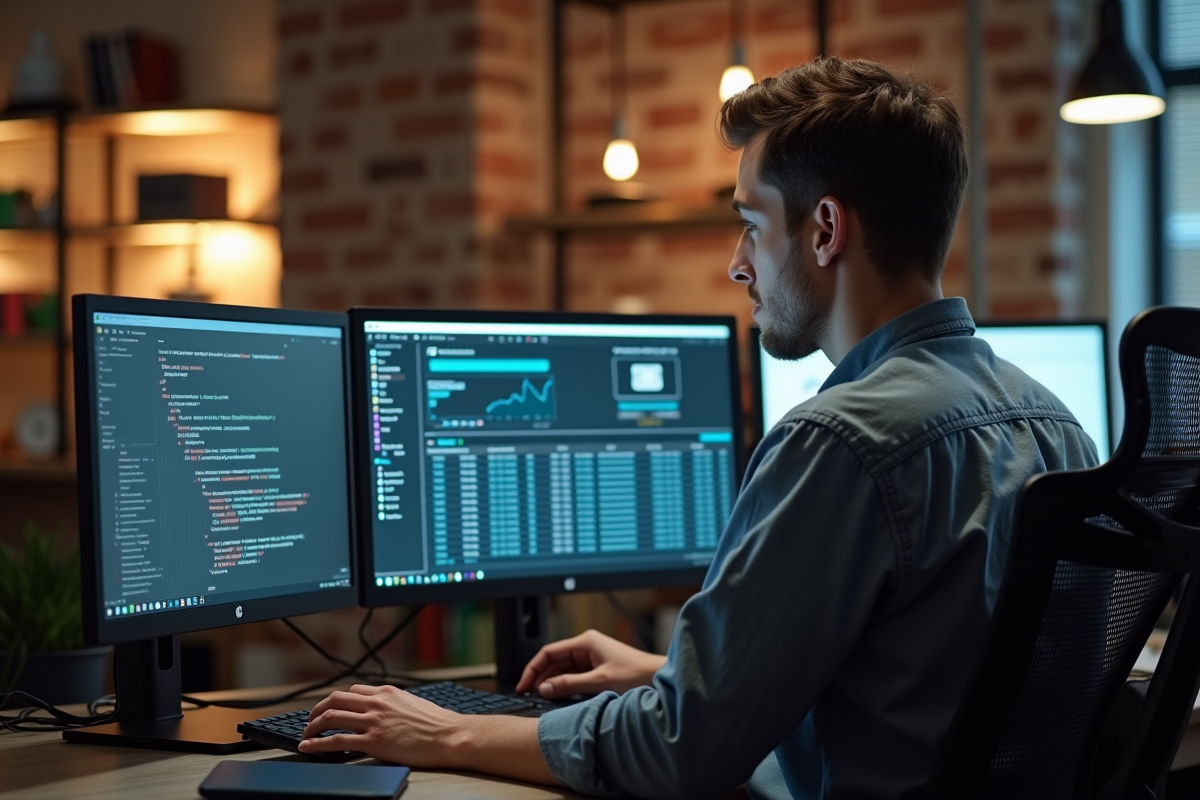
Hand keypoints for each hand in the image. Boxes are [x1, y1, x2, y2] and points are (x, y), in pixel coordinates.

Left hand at [299, 684, 462, 765]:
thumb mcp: (414, 704)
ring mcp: (374, 721)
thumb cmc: (439, 724)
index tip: (329, 708)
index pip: (353, 690)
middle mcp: (377, 703)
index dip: (336, 699)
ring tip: (306, 734)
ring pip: (332, 717)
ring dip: (313, 725)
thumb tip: (389, 711)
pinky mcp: (373, 741)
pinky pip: (337, 741)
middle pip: (336, 698)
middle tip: (311, 719)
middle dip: (318, 709)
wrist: (450, 736)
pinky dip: (317, 743)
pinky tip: (308, 746)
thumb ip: (396, 704)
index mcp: (388, 692)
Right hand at [516, 629, 666, 698]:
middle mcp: (588, 646)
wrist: (661, 679)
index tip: (523, 685)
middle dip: (541, 676)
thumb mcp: (598, 682)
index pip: (549, 652)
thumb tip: (544, 689)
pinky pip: (574, 676)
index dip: (533, 669)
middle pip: (554, 660)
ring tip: (541, 698)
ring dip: (552, 682)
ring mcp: (593, 657)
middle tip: (528, 694)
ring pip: (563, 669)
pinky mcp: (599, 669)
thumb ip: (568, 685)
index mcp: (585, 641)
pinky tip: (559, 696)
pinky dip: (565, 685)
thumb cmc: (637, 675)